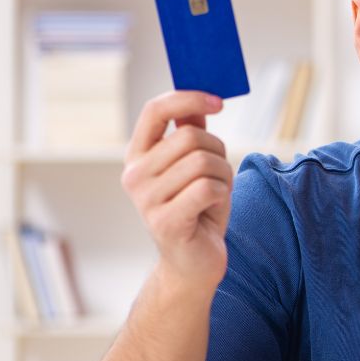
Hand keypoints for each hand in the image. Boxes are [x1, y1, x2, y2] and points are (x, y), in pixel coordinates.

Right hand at [120, 91, 233, 293]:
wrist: (193, 264)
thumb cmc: (198, 210)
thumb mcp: (195, 166)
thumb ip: (191, 131)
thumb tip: (201, 96)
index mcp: (137, 156)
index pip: (155, 110)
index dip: (188, 98)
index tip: (218, 101)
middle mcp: (135, 175)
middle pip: (191, 137)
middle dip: (218, 151)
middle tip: (219, 174)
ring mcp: (146, 200)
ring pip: (204, 162)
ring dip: (224, 175)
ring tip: (216, 194)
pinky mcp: (166, 222)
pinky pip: (209, 188)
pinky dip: (222, 195)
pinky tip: (213, 209)